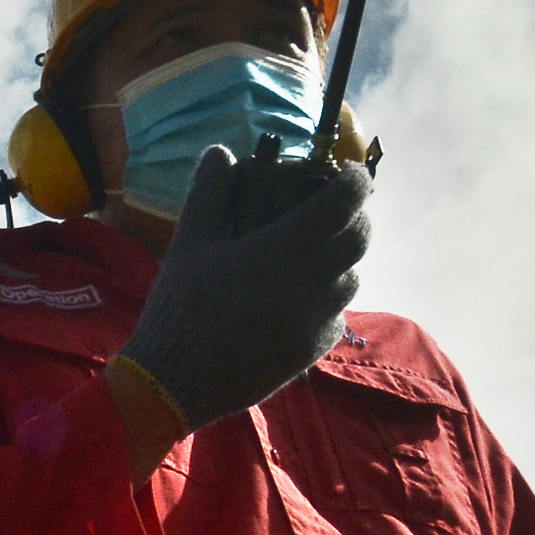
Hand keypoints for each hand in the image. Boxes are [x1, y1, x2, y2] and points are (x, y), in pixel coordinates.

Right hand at [111, 148, 369, 434]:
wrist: (174, 382)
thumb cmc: (180, 307)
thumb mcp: (189, 243)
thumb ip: (209, 193)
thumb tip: (221, 152)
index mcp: (285, 248)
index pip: (344, 202)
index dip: (356, 181)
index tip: (352, 173)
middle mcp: (313, 283)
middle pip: (359, 240)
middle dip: (355, 218)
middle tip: (336, 212)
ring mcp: (316, 321)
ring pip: (352, 280)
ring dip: (342, 261)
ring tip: (315, 257)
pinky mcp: (311, 352)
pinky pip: (337, 318)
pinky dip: (328, 302)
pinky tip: (301, 302)